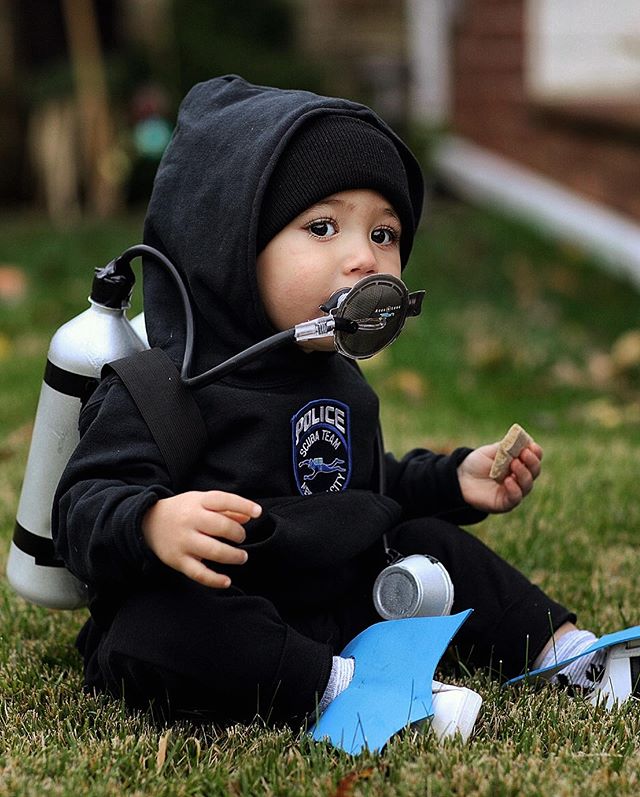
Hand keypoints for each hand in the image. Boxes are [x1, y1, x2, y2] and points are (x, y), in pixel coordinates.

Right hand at [142, 490, 261, 587]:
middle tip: (241, 538)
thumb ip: (226, 508)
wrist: (147, 523)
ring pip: (213, 551)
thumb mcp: (201, 502)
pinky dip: (214, 580)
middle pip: (221, 526)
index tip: (259, 512)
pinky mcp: (177, 560)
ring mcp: (183, 541)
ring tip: (241, 557)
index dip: (243, 505)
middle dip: (238, 534)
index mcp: (197, 502)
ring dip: (233, 556)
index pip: (223, 500)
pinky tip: (227, 581)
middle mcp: (190, 520)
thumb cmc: (182, 511)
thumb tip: (250, 515)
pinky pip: (198, 573)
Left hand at [457, 442, 542, 513]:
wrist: (460, 477)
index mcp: (519, 463)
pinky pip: (515, 498)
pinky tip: (509, 480)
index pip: (534, 459)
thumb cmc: (477, 463)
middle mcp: (519, 478)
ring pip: (527, 485)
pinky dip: (515, 489)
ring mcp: (513, 491)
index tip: (531, 446)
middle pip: (534, 472)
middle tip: (523, 453)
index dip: (535, 452)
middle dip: (531, 462)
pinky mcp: (505, 503)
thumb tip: (521, 440)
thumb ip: (506, 447)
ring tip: (514, 464)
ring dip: (523, 474)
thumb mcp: (491, 451)